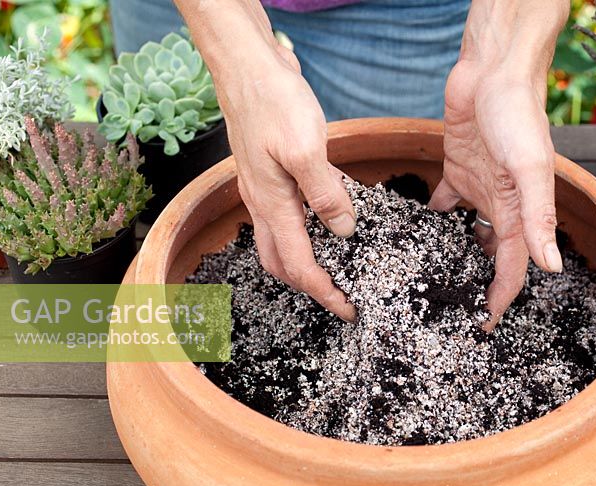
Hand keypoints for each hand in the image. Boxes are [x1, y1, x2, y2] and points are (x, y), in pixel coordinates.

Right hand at [178, 2, 356, 320]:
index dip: (325, 292)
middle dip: (310, 286)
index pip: (300, 265)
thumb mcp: (306, 148)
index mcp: (272, 205)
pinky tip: (327, 220)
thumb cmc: (272, 101)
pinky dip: (305, 228)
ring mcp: (264, 189)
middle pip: (282, 263)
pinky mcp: (270, 173)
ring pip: (280, 241)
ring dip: (303, 261)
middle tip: (340, 295)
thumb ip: (325, 193)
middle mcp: (264, 203)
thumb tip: (343, 230)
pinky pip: (287, 214)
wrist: (247, 67)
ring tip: (334, 267)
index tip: (349, 309)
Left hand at [429, 1, 568, 330]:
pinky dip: (429, 220)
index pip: (513, 267)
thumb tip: (553, 265)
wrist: (493, 71)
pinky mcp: (456, 171)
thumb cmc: (517, 115)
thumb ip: (538, 216)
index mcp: (519, 212)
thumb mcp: (530, 168)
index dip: (499, 297)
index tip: (482, 325)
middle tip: (447, 309)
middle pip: (488, 257)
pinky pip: (442, 204)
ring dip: (452, 257)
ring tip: (425, 281)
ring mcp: (477, 190)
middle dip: (474, 283)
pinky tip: (408, 234)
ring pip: (464, 236)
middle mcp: (499, 206)